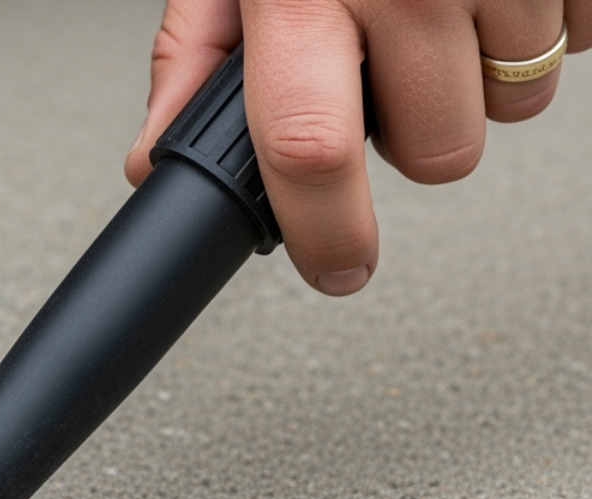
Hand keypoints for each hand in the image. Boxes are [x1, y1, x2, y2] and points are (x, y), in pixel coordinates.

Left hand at [125, 0, 588, 295]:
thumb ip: (194, 57)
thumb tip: (154, 158)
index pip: (308, 146)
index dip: (328, 231)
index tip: (338, 268)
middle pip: (438, 151)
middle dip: (416, 134)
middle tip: (390, 68)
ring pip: (514, 103)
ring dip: (478, 74)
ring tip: (439, 5)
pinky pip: (578, 41)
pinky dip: (537, 23)